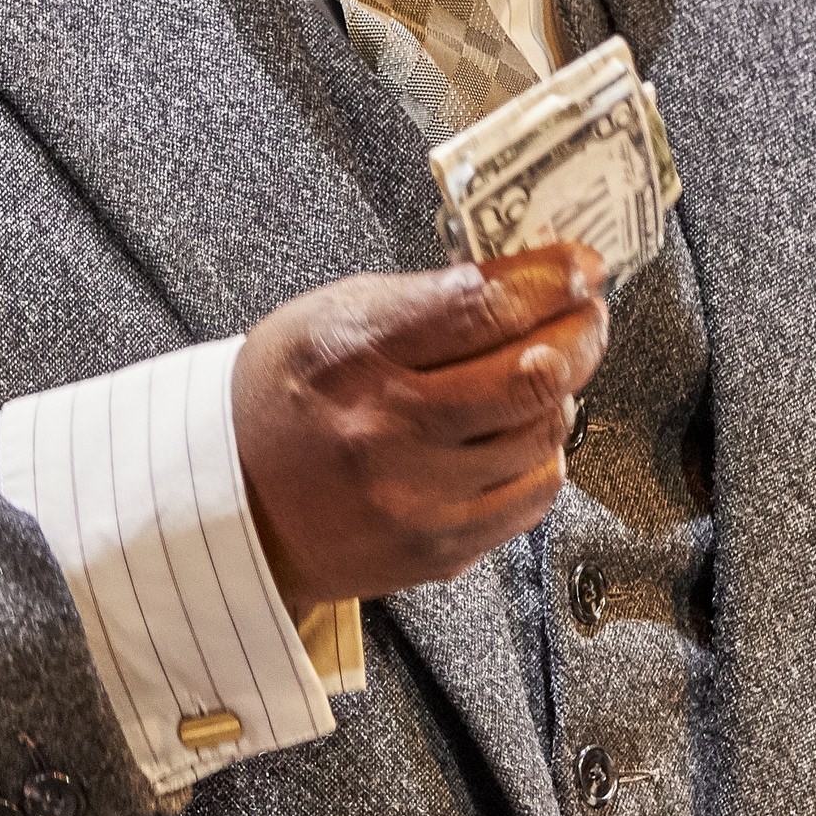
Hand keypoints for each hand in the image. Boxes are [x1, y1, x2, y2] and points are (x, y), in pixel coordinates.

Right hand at [234, 245, 607, 614]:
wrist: (229, 507)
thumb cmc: (278, 402)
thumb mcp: (329, 317)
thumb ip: (426, 297)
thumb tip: (522, 277)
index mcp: (357, 356)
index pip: (483, 305)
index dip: (552, 279)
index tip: (582, 266)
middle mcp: (389, 430)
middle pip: (534, 371)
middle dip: (582, 331)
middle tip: (587, 313)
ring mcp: (419, 498)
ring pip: (544, 434)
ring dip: (560, 393)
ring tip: (543, 372)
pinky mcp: (440, 549)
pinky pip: (534, 495)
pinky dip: (542, 455)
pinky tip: (519, 434)